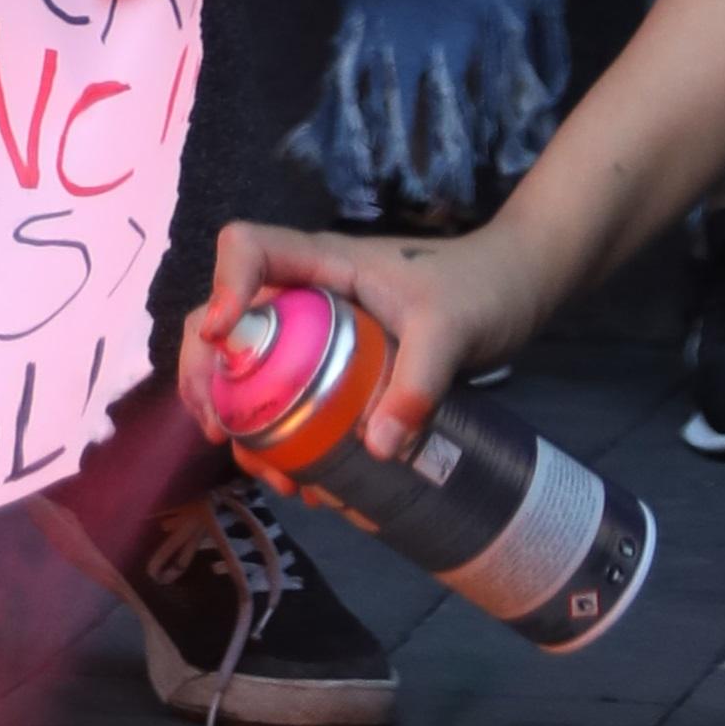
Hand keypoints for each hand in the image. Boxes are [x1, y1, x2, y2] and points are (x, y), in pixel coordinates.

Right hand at [184, 211, 526, 457]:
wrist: (516, 290)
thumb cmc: (482, 288)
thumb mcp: (452, 330)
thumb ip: (418, 382)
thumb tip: (377, 449)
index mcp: (321, 262)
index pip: (247, 248)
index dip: (222, 287)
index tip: (222, 340)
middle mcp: (304, 292)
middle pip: (225, 318)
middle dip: (208, 376)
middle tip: (218, 428)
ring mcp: (313, 331)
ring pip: (247, 367)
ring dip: (241, 419)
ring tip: (266, 472)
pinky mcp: (331, 366)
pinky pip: (285, 397)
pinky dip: (279, 437)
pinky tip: (300, 477)